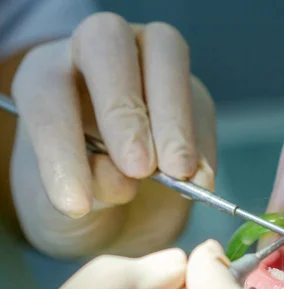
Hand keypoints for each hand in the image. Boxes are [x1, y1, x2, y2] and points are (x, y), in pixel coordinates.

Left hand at [10, 12, 215, 258]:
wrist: (124, 218)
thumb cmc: (85, 201)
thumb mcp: (66, 210)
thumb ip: (86, 188)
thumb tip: (121, 180)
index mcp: (45, 78)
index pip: (48, 95)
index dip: (61, 147)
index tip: (76, 203)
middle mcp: (95, 58)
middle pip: (107, 41)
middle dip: (122, 106)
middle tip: (138, 168)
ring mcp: (150, 67)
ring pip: (166, 53)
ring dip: (174, 117)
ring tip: (178, 171)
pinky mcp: (192, 94)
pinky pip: (201, 105)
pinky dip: (203, 144)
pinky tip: (199, 183)